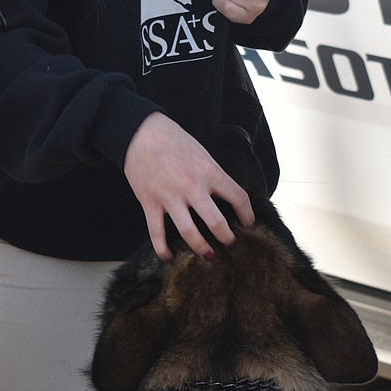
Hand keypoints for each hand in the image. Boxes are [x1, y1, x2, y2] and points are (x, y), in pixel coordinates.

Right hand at [123, 112, 253, 259]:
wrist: (141, 133)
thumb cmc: (174, 140)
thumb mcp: (202, 154)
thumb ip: (213, 175)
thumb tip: (226, 197)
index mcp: (209, 172)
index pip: (238, 198)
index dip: (248, 215)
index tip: (249, 225)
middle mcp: (192, 187)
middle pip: (216, 223)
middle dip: (227, 239)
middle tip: (232, 245)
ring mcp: (170, 197)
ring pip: (190, 233)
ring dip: (202, 249)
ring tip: (209, 256)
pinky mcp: (150, 203)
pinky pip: (157, 234)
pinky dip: (163, 250)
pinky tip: (169, 257)